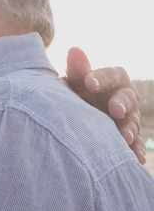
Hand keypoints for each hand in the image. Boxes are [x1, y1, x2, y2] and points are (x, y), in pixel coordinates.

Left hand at [65, 47, 144, 163]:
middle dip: (121, 103)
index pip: (112, 75)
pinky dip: (136, 152)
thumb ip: (78, 69)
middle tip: (114, 109)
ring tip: (123, 138)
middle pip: (128, 98)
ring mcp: (128, 118)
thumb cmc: (79, 93)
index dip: (102, 78)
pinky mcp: (128, 137)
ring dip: (129, 130)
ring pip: (132, 122)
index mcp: (114, 80)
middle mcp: (125, 97)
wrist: (77, 115)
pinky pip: (135, 144)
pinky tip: (136, 160)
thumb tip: (74, 50)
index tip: (89, 82)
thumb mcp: (76, 82)